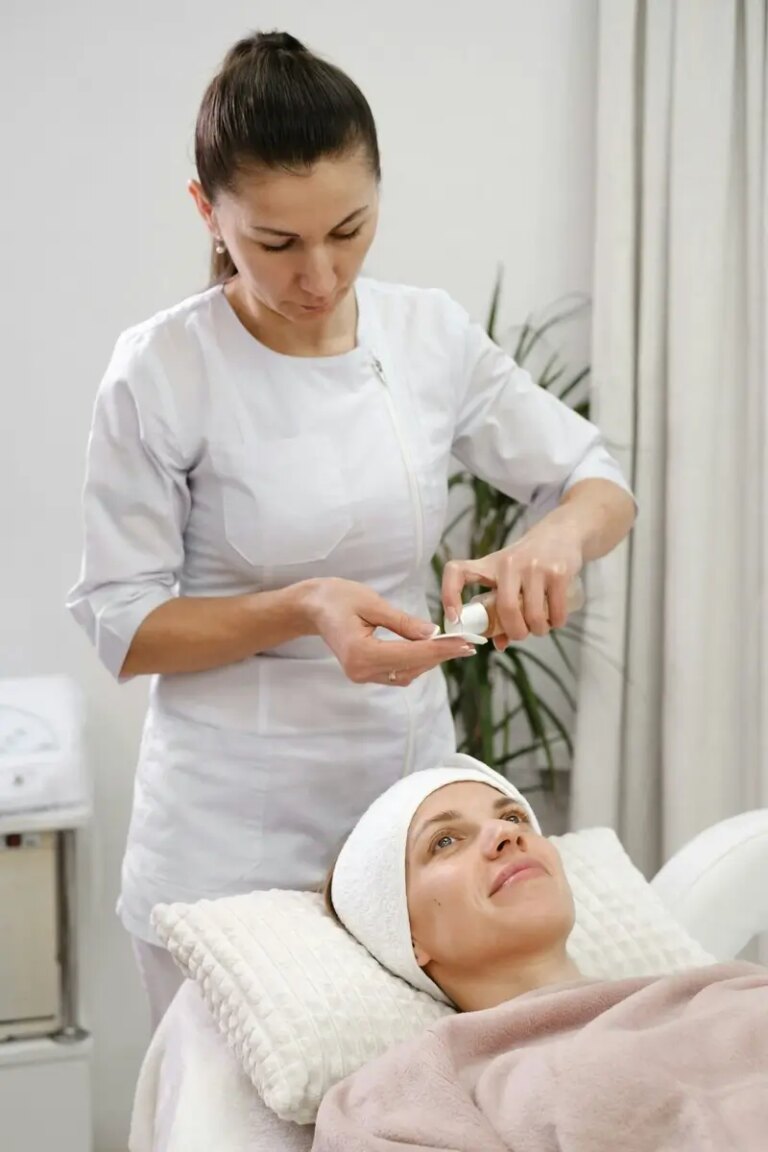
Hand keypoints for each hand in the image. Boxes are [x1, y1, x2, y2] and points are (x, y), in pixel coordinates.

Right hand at [303, 578, 475, 685]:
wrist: (312, 607)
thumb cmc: (338, 598)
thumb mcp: (372, 603)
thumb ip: (403, 622)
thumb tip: (433, 633)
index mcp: (360, 652)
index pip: (410, 654)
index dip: (440, 650)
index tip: (465, 644)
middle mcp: (360, 670)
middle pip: (411, 667)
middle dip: (440, 655)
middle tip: (468, 644)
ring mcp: (361, 675)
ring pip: (406, 673)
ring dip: (430, 660)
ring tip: (455, 646)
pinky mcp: (364, 673)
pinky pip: (397, 672)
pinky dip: (416, 662)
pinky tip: (432, 650)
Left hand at [442, 527, 582, 647]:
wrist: (562, 532)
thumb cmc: (528, 562)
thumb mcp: (508, 579)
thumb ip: (500, 610)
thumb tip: (500, 645)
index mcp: (488, 565)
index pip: (457, 571)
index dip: (449, 595)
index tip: (455, 619)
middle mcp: (509, 563)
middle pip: (505, 609)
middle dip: (516, 632)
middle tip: (521, 634)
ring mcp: (535, 566)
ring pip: (533, 615)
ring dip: (538, 630)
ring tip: (540, 627)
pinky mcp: (558, 572)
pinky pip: (556, 612)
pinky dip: (555, 623)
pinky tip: (554, 620)